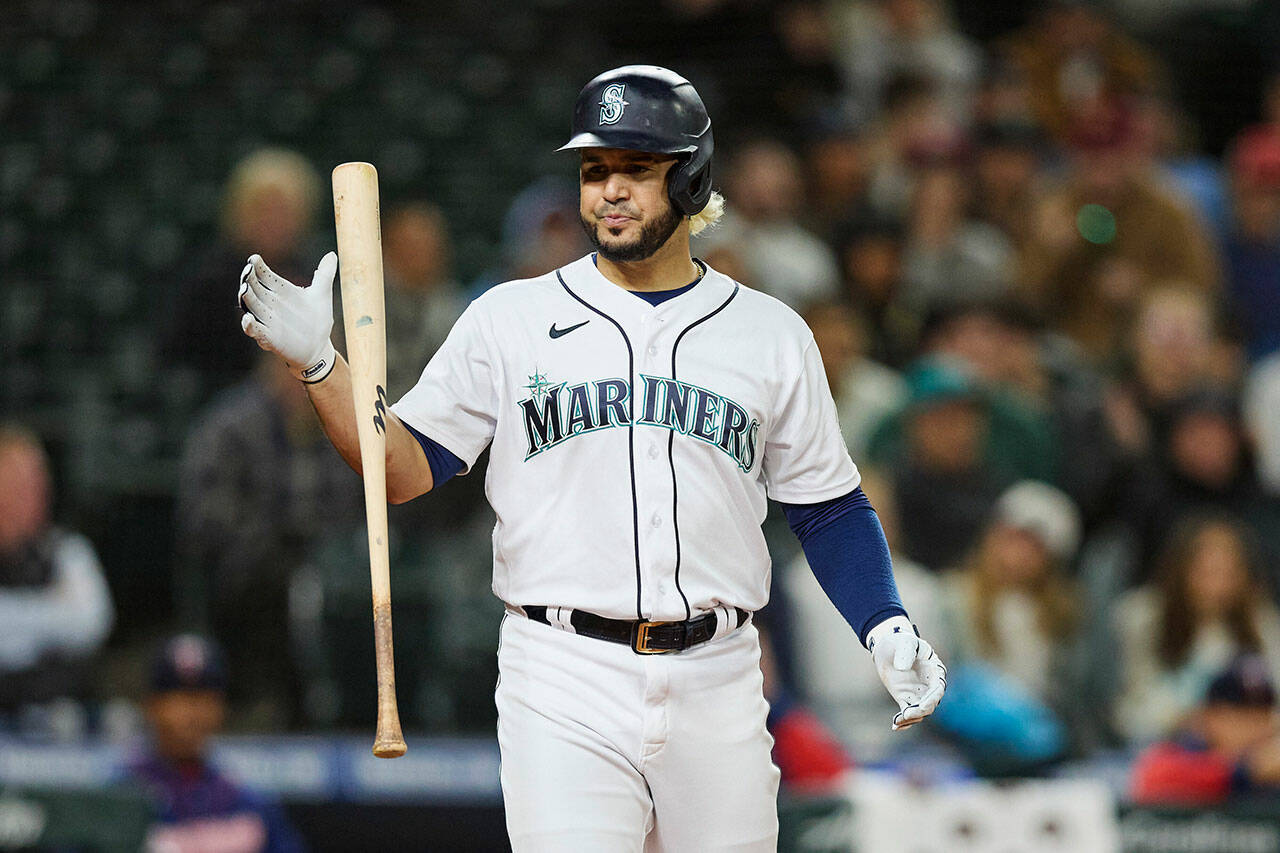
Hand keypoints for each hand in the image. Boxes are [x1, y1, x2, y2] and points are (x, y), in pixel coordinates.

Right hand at [239, 252, 337, 381]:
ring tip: (244, 289)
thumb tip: (332, 255)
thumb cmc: (317, 320)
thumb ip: (325, 275)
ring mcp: (268, 320)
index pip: (265, 276)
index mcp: (281, 291)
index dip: (259, 267)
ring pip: (252, 307)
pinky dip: (250, 326)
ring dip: (247, 298)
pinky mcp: (268, 338)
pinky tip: (248, 319)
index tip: (254, 258)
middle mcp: (270, 304)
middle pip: (254, 288)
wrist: (319, 347)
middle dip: (249, 280)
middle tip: (248, 271)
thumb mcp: (322, 296)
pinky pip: (255, 330)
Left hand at [867, 615, 946, 730]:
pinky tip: (895, 725)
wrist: (887, 645)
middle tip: (907, 713)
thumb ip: (906, 652)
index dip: (932, 698)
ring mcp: (917, 693)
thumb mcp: (905, 642)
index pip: (938, 689)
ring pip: (919, 712)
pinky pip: (907, 712)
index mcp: (935, 672)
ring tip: (898, 720)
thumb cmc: (901, 641)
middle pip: (930, 704)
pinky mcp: (905, 698)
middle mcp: (929, 685)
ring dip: (911, 718)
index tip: (922, 705)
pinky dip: (903, 720)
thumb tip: (902, 669)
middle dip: (920, 711)